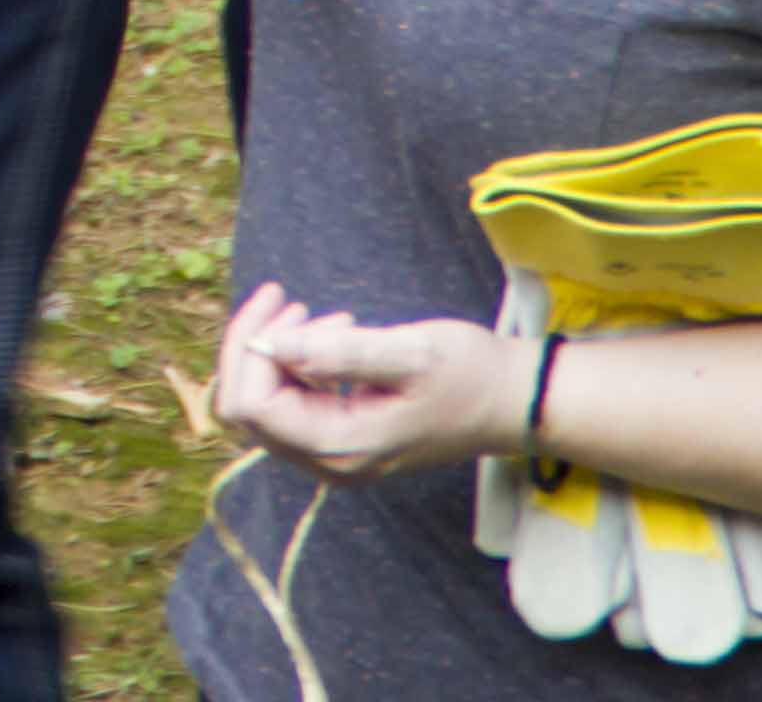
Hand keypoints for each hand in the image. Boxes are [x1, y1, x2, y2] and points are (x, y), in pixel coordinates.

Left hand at [211, 282, 530, 485]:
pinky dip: (298, 365)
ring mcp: (335, 457)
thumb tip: (272, 345)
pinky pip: (293, 405)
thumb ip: (338, 353)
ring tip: (332, 319)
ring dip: (279, 354)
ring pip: (266, 405)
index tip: (281, 299)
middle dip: (255, 348)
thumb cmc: (468, 374)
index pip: (252, 405)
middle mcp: (330, 462)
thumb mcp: (408, 353)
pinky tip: (337, 335)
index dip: (250, 348)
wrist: (512, 402)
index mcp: (341, 446)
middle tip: (291, 301)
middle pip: (248, 409)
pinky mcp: (344, 441)